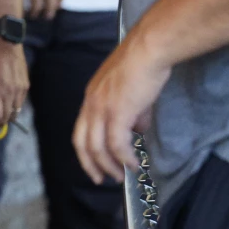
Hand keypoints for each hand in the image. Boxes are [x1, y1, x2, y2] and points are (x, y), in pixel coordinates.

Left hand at [73, 33, 170, 184]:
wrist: (148, 49)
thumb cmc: (142, 65)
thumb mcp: (131, 92)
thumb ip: (132, 113)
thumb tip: (138, 130)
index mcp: (91, 97)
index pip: (81, 130)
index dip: (86, 151)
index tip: (95, 166)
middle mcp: (91, 103)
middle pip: (82, 142)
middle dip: (91, 165)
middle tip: (103, 179)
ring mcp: (102, 107)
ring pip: (97, 147)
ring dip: (109, 165)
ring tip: (122, 175)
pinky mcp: (118, 111)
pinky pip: (116, 143)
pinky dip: (123, 157)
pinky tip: (133, 164)